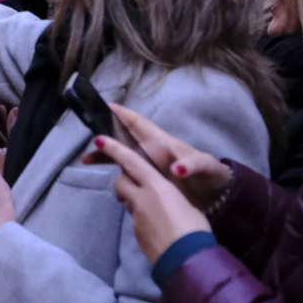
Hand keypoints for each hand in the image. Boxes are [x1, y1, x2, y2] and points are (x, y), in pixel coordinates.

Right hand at [81, 104, 230, 210]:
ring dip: (105, 157)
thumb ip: (192, 165)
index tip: (106, 105)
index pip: (139, 124)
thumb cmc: (210, 175)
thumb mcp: (205, 167)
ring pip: (122, 156)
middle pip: (124, 139)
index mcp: (163, 143)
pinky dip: (117, 175)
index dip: (123, 114)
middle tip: (89, 139)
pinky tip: (110, 184)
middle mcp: (152, 151)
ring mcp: (150, 165)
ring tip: (86, 160)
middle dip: (106, 136)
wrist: (217, 196)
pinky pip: (128, 173)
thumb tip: (176, 169)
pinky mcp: (151, 179)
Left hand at [97, 135, 211, 262]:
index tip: (98, 140)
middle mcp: (142, 198)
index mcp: (156, 186)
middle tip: (135, 185)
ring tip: (154, 209)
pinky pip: (135, 219)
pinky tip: (158, 228)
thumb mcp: (186, 204)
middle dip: (123, 180)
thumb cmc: (194, 229)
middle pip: (120, 181)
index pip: (130, 162)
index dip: (114, 149)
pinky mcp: (136, 233)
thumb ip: (170, 196)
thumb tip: (164, 200)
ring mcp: (136, 217)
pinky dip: (142, 218)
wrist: (186, 259)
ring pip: (127, 201)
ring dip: (132, 200)